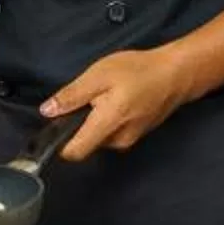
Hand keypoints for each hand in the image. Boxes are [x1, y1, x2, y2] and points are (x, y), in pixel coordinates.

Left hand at [43, 46, 195, 159]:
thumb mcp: (98, 76)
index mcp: (106, 126)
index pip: (74, 153)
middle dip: (81, 124)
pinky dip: (109, 120)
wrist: (176, 74)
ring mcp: (129, 140)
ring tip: (106, 95)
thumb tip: (47, 111)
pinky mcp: (136, 135)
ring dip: (96, 121)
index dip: (59, 143)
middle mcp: (118, 141)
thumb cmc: (137, 71)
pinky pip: (113, 132)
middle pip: (85, 143)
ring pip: (99, 137)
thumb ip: (72, 96)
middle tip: (90, 97)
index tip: (55, 124)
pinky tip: (118, 100)